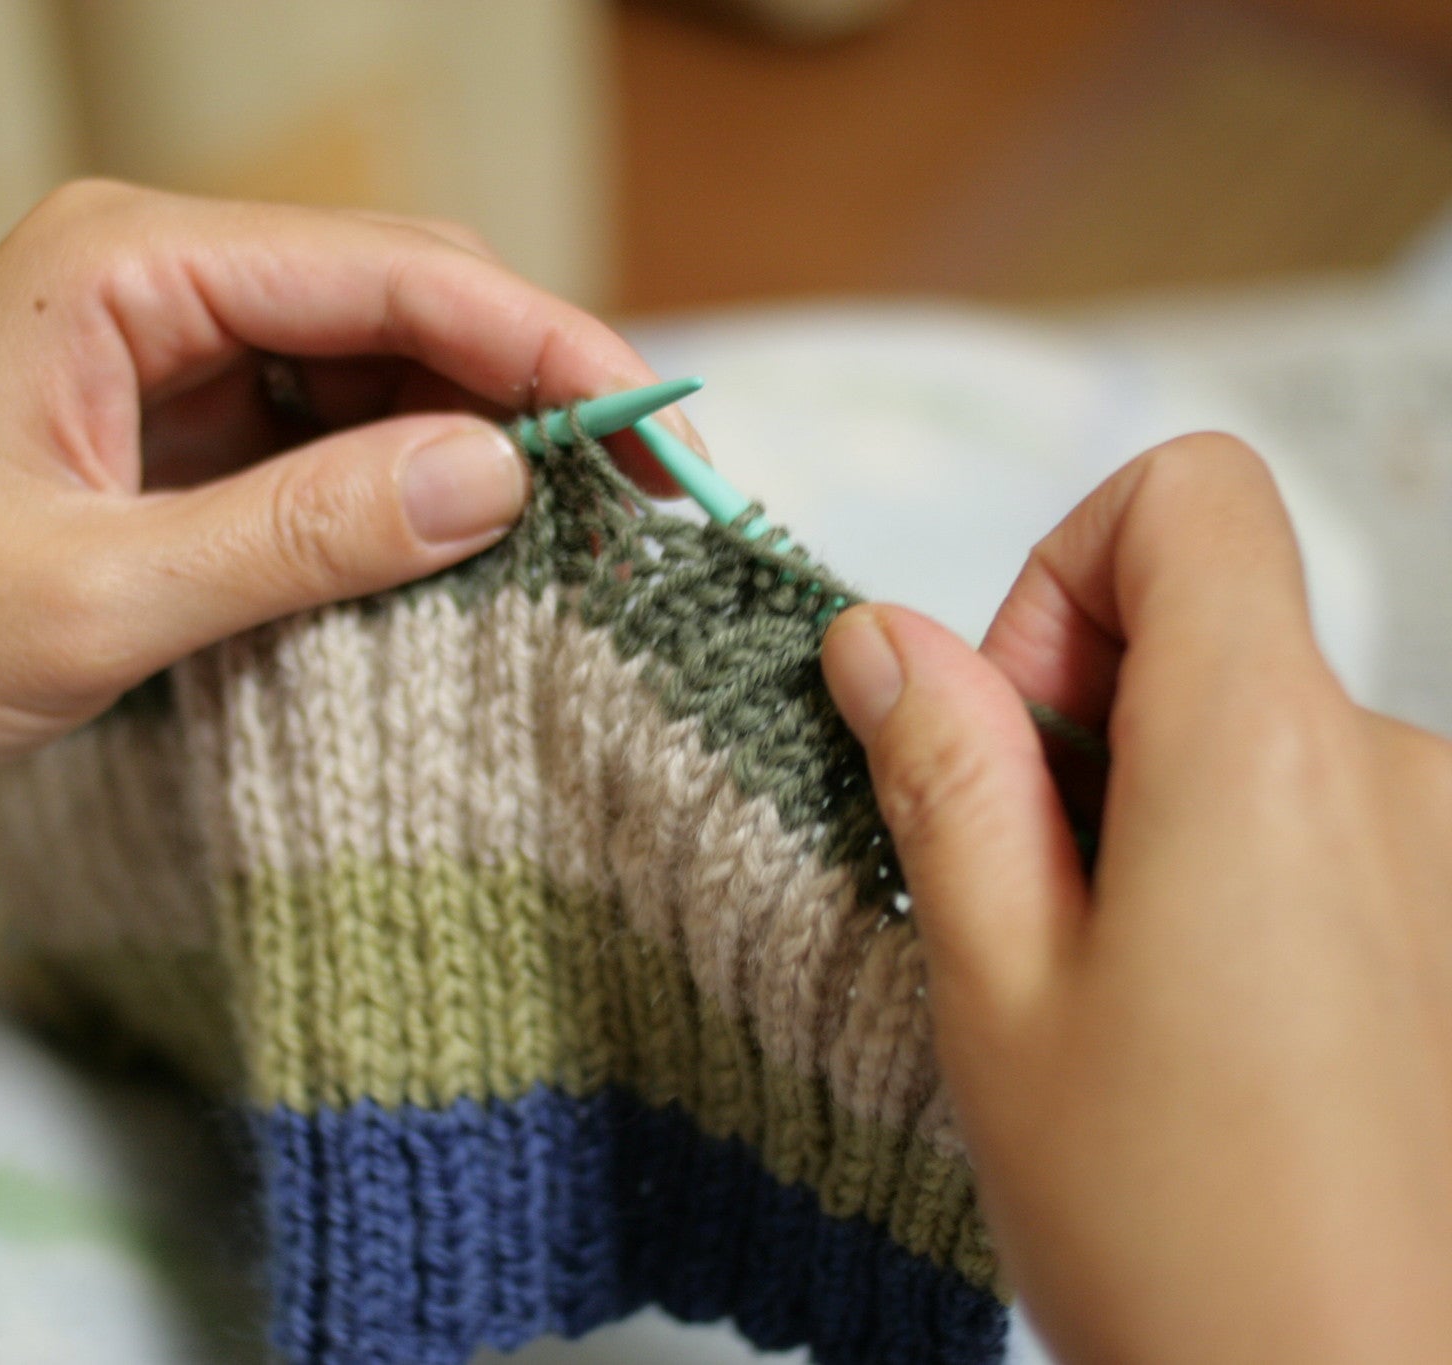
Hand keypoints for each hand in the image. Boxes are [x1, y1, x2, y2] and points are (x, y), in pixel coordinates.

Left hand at [0, 180, 687, 818]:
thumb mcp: (95, 597)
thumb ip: (303, 533)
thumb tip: (502, 480)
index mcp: (120, 262)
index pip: (386, 272)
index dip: (541, 347)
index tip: (659, 438)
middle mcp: (149, 277)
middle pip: (396, 301)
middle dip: (523, 390)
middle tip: (646, 504)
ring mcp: (155, 356)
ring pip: (368, 371)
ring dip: (468, 445)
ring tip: (581, 542)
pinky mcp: (158, 435)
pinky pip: (313, 439)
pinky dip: (394, 492)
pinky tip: (461, 557)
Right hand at [822, 433, 1451, 1363]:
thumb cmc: (1167, 1229)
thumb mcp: (994, 987)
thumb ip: (946, 777)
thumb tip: (884, 634)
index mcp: (1264, 755)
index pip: (1190, 493)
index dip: (1065, 570)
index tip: (1013, 726)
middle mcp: (1393, 774)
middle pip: (1214, 619)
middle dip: (1087, 712)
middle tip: (1025, 893)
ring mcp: (1448, 855)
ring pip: (1261, 732)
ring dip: (1157, 810)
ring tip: (1106, 989)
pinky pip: (1327, 823)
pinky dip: (1235, 871)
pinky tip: (1193, 1028)